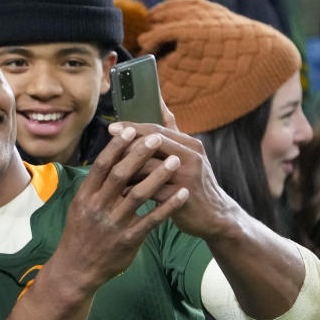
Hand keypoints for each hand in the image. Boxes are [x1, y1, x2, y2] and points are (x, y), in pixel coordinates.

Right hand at [48, 125, 188, 293]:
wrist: (76, 270)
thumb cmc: (80, 234)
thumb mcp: (80, 207)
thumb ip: (96, 187)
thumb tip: (110, 160)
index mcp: (85, 197)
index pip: (102, 166)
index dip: (116, 147)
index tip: (131, 130)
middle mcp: (97, 208)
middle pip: (120, 175)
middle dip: (139, 154)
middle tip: (157, 138)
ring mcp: (113, 224)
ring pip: (138, 195)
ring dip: (158, 176)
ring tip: (175, 161)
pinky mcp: (128, 240)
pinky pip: (151, 220)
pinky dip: (168, 206)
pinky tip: (182, 194)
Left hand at [107, 121, 239, 240]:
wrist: (213, 216)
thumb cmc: (193, 182)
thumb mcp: (188, 155)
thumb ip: (172, 131)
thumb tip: (160, 103)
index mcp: (190, 144)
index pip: (156, 129)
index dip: (132, 128)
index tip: (111, 127)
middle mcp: (191, 157)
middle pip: (151, 144)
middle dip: (125, 146)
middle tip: (106, 151)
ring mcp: (187, 177)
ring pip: (148, 167)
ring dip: (127, 169)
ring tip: (110, 173)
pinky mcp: (181, 196)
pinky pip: (150, 190)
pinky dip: (133, 190)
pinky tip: (121, 192)